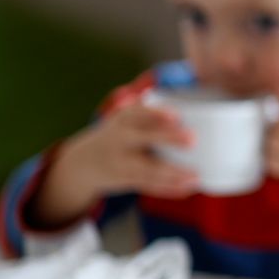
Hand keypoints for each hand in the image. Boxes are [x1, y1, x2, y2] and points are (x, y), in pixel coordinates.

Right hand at [32, 98, 199, 226]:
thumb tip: (158, 89)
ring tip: (195, 177)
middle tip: (193, 140)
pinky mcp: (124, 180)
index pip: (137, 113)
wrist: (83, 163)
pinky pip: (148, 185)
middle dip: (168, 138)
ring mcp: (120, 162)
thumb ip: (142, 109)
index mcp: (122, 120)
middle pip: (144, 139)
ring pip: (148, 168)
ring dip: (173, 174)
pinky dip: (167, 189)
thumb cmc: (117, 134)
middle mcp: (120, 139)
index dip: (156, 113)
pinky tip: (186, 189)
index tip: (175, 115)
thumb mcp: (123, 118)